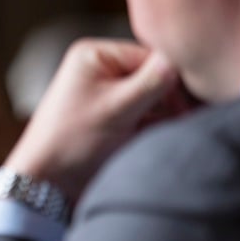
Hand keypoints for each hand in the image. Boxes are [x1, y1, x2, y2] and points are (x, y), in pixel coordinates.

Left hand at [5, 39, 181, 200]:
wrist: (49, 184)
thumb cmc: (72, 141)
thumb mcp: (116, 108)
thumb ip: (151, 82)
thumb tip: (181, 58)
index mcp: (95, 56)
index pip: (150, 56)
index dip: (172, 78)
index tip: (190, 103)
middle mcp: (103, 70)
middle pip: (155, 76)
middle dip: (171, 99)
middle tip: (185, 119)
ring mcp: (110, 95)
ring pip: (155, 99)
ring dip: (166, 115)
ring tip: (171, 131)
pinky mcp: (117, 119)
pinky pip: (148, 116)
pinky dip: (157, 127)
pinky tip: (160, 139)